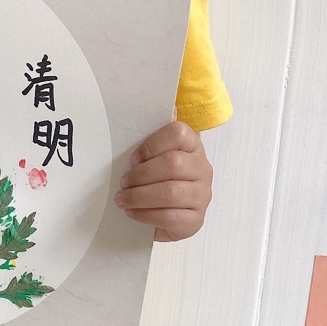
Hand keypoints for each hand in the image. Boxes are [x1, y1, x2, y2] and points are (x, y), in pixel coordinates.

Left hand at [113, 120, 212, 240]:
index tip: (133, 158)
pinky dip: (146, 214)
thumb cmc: (159, 180)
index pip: (179, 133)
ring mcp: (202, 195)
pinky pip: (171, 217)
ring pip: (171, 192)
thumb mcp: (156, 155)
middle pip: (173, 164)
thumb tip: (170, 105)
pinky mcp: (196, 220)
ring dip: (140, 196)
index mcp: (193, 146)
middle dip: (141, 174)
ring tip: (123, 199)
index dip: (152, 144)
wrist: (170, 217)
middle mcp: (202, 168)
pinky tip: (133, 212)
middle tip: (123, 182)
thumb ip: (157, 136)